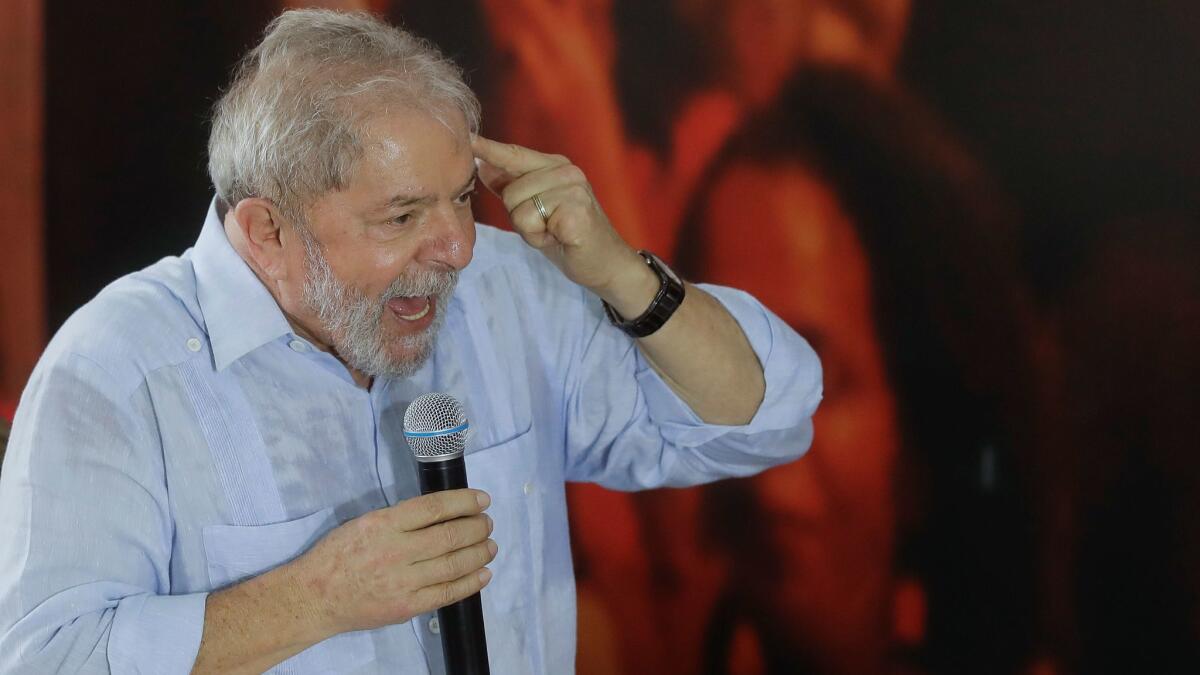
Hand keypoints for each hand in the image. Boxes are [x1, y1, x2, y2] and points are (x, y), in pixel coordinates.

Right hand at [290, 489, 496, 636]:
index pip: (434, 507)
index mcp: (384, 524)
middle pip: (449, 536)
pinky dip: (470, 583)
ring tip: (490, 545)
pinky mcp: (406, 607)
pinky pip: (446, 594)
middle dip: (476, 527)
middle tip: (487, 523)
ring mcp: (403, 582)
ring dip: (478, 553)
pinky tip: (483, 574)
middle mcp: (396, 551)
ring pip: (453, 565)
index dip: (464, 501)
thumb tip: (440, 512)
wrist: (314, 596)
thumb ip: (400, 518)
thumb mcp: (364, 522)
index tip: (482, 499)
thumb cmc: (337, 555)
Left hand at [473, 135, 656, 311]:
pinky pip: (531, 224)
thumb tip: (482, 165)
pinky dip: (540, 239)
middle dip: (520, 217)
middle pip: (510, 191)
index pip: (515, 154)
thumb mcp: (537, 209)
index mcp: (557, 166)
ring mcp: (573, 189)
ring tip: (555, 232)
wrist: (607, 264)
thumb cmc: (570, 236)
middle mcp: (567, 171)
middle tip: (548, 227)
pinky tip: (561, 239)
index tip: (467, 138)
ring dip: (531, 230)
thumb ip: (512, 186)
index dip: (489, 149)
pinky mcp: (575, 210)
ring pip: (518, 209)